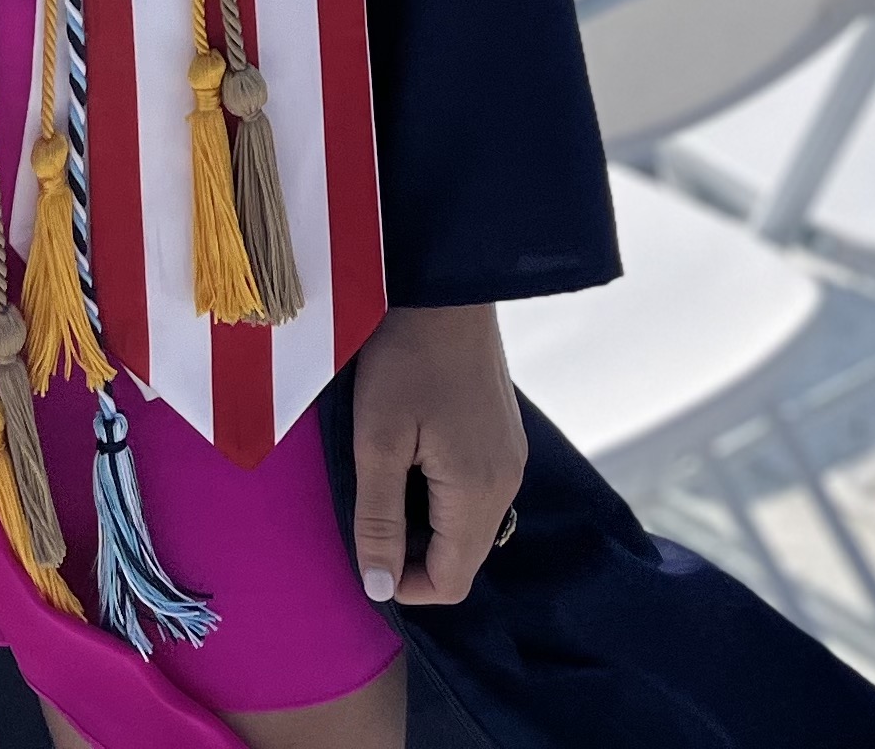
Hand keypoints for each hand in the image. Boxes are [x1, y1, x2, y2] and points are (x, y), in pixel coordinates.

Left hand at [347, 302, 524, 606]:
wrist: (445, 286)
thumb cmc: (404, 359)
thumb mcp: (377, 441)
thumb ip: (379, 519)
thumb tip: (379, 587)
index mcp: (479, 491)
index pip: (450, 582)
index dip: (402, 584)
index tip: (363, 551)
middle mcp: (507, 483)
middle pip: (463, 559)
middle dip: (413, 555)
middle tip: (368, 514)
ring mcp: (511, 459)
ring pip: (469, 528)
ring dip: (426, 526)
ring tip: (385, 482)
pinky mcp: (505, 438)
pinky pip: (477, 494)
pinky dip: (442, 498)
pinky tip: (411, 460)